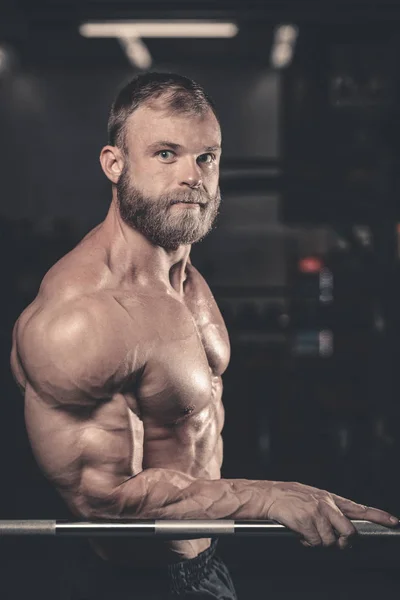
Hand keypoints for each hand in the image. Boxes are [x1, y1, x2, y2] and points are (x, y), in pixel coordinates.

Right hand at [266, 481, 397, 548]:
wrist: (269, 495)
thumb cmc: (290, 497)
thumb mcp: (313, 497)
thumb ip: (330, 510)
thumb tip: (341, 528)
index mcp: (330, 498)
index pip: (359, 508)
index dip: (379, 516)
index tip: (394, 522)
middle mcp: (326, 504)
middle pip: (349, 531)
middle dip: (343, 541)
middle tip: (333, 541)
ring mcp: (316, 513)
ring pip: (330, 541)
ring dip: (319, 542)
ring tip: (308, 532)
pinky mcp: (305, 522)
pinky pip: (314, 543)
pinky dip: (307, 542)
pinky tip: (300, 532)